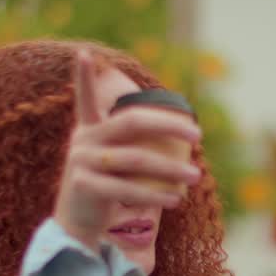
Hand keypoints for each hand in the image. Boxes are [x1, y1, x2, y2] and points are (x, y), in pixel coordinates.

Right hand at [52, 51, 201, 248]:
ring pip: (136, 159)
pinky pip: (127, 189)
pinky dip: (154, 194)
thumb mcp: (115, 161)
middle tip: (198, 135)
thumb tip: (186, 134)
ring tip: (196, 176)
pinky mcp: (84, 186)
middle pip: (131, 122)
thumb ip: (137, 144)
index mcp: (89, 129)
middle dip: (169, 125)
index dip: (83, 76)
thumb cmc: (107, 187)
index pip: (86, 99)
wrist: (77, 223)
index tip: (84, 53)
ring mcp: (81, 162)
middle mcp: (83, 140)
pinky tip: (175, 199)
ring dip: (170, 168)